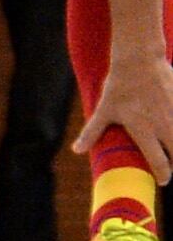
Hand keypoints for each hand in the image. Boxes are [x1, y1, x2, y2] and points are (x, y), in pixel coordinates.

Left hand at [79, 55, 172, 188]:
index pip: (159, 161)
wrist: (140, 61)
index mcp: (144, 130)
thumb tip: (77, 151)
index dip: (163, 174)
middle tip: (170, 165)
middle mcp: (164, 125)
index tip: (162, 180)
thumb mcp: (104, 111)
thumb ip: (92, 132)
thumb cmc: (120, 86)